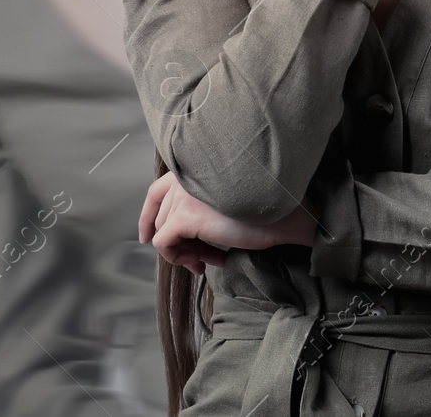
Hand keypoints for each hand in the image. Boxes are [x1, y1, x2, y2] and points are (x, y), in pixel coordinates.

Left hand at [138, 171, 317, 275]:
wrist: (283, 212)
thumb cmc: (264, 207)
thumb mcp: (225, 200)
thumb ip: (199, 205)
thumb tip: (179, 233)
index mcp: (193, 167)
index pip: (156, 191)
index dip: (148, 216)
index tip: (147, 236)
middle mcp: (184, 176)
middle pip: (160, 216)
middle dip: (178, 242)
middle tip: (199, 257)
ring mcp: (182, 196)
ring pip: (163, 233)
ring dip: (185, 251)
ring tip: (208, 260)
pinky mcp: (185, 217)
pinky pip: (164, 245)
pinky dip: (181, 258)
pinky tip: (206, 262)